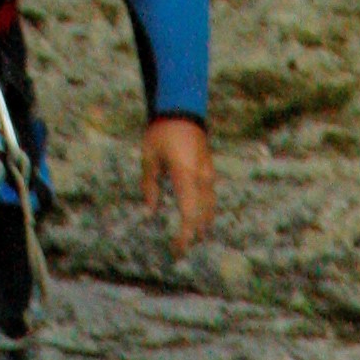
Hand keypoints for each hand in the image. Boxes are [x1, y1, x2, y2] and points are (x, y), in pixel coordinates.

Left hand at [141, 115, 215, 253]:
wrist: (183, 109)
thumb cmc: (162, 131)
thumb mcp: (149, 157)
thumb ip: (149, 185)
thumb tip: (150, 211)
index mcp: (185, 177)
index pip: (189, 216)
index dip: (184, 237)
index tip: (177, 251)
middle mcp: (201, 179)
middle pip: (202, 217)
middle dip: (192, 236)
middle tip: (181, 251)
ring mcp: (208, 175)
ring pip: (209, 209)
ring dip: (201, 226)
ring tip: (192, 240)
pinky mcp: (209, 172)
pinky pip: (210, 199)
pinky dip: (204, 213)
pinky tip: (198, 219)